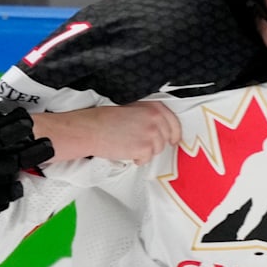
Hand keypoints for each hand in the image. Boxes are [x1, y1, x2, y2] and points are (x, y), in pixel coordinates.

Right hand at [35, 100, 180, 164]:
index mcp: (153, 107)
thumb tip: (159, 127)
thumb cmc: (105, 119)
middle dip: (155, 143)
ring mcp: (151, 134)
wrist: (92, 129)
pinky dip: (137, 159)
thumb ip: (149, 115)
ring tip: (129, 145)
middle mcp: (155, 119)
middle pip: (166, 138)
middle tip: (143, 144)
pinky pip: (146, 159)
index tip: (173, 139)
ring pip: (156, 150)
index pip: (173, 122)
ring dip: (145, 151)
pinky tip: (127, 151)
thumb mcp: (132, 108)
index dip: (174, 133)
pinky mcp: (145, 148)